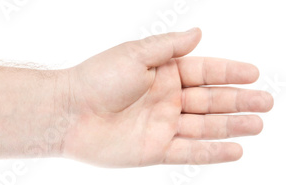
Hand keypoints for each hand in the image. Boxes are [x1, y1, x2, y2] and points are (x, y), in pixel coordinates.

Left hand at [61, 28, 273, 166]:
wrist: (68, 112)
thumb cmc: (97, 78)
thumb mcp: (135, 54)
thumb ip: (168, 47)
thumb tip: (198, 33)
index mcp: (161, 73)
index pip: (203, 71)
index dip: (229, 72)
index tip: (254, 73)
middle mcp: (164, 99)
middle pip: (210, 100)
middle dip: (238, 100)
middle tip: (267, 101)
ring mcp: (160, 126)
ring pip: (204, 127)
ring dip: (232, 125)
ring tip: (258, 124)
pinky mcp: (154, 150)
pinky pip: (189, 152)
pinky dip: (212, 152)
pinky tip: (235, 149)